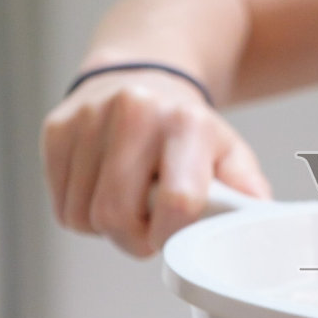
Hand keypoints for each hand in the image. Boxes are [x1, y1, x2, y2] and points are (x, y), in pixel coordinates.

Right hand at [41, 71, 271, 256]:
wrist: (141, 77)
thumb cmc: (187, 129)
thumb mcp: (227, 150)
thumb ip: (246, 186)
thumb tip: (260, 214)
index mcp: (185, 122)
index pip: (176, 202)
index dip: (171, 236)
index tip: (172, 237)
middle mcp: (134, 112)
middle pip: (115, 215)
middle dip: (132, 240)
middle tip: (148, 230)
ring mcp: (89, 117)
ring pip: (82, 215)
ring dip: (105, 227)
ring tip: (128, 203)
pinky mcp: (57, 128)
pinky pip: (60, 204)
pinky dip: (80, 212)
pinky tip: (102, 191)